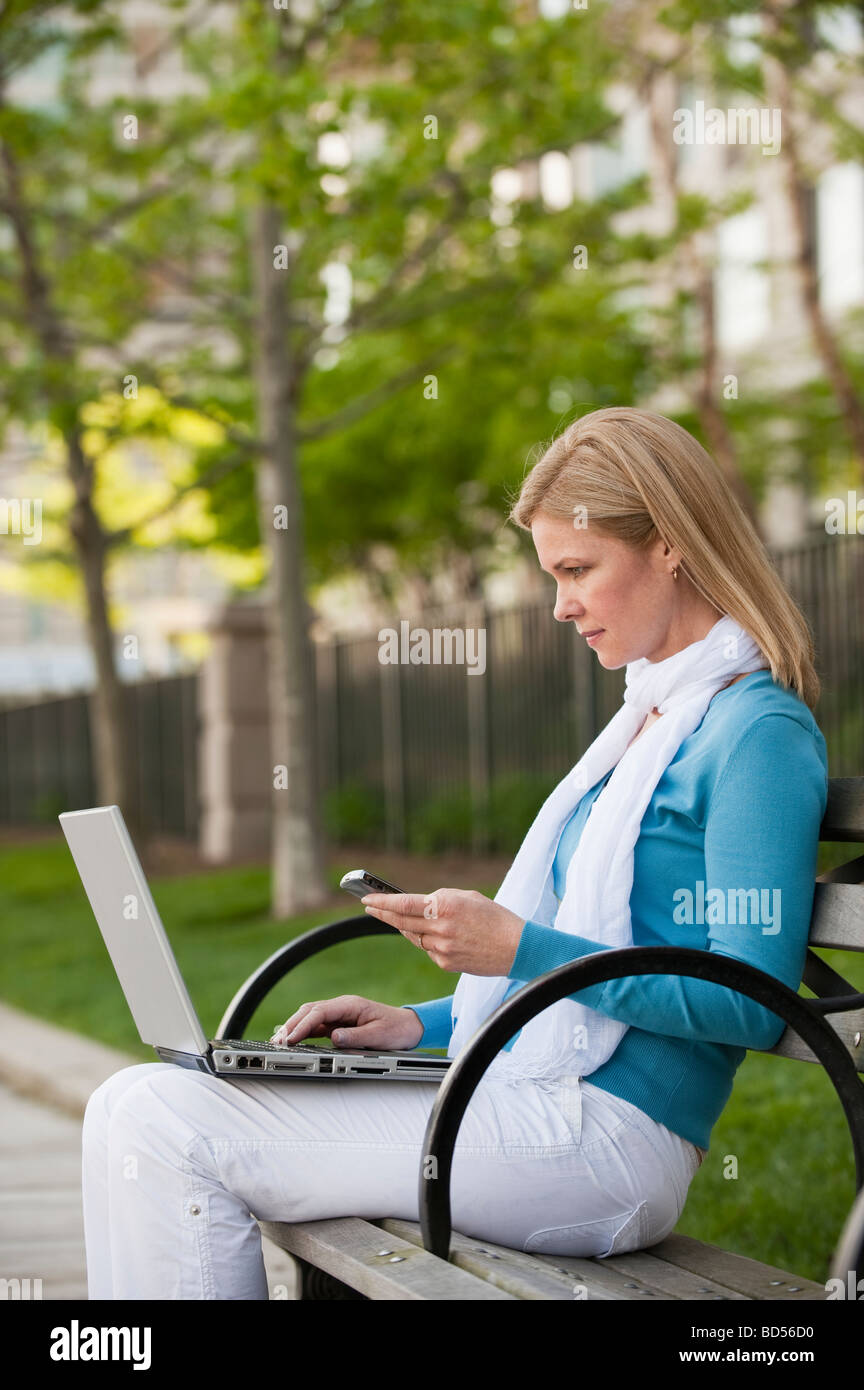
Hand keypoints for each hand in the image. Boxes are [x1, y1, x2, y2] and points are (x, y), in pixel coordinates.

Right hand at [269, 995, 423, 1050]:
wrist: (410, 1027)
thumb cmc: (397, 1029)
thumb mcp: (378, 1035)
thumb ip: (355, 1036)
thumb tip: (334, 1038)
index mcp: (350, 1005)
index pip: (319, 1012)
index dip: (302, 1025)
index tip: (291, 1039)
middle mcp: (342, 1007)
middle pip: (309, 1012)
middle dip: (292, 1025)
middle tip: (277, 1042)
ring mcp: (340, 1015)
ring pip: (310, 1018)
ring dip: (295, 1028)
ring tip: (280, 1043)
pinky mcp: (340, 1024)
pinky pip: (317, 1026)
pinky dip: (304, 1033)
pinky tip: (295, 1042)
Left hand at [360, 887, 524, 975]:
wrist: (516, 947)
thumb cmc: (495, 917)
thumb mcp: (467, 897)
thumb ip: (440, 899)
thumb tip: (420, 904)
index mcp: (445, 906)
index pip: (404, 904)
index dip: (382, 902)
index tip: (368, 899)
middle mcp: (440, 927)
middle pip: (401, 922)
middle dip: (383, 914)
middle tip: (370, 908)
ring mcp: (441, 948)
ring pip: (414, 937)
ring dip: (407, 928)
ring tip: (403, 919)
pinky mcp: (446, 963)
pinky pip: (428, 950)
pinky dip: (428, 942)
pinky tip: (438, 937)